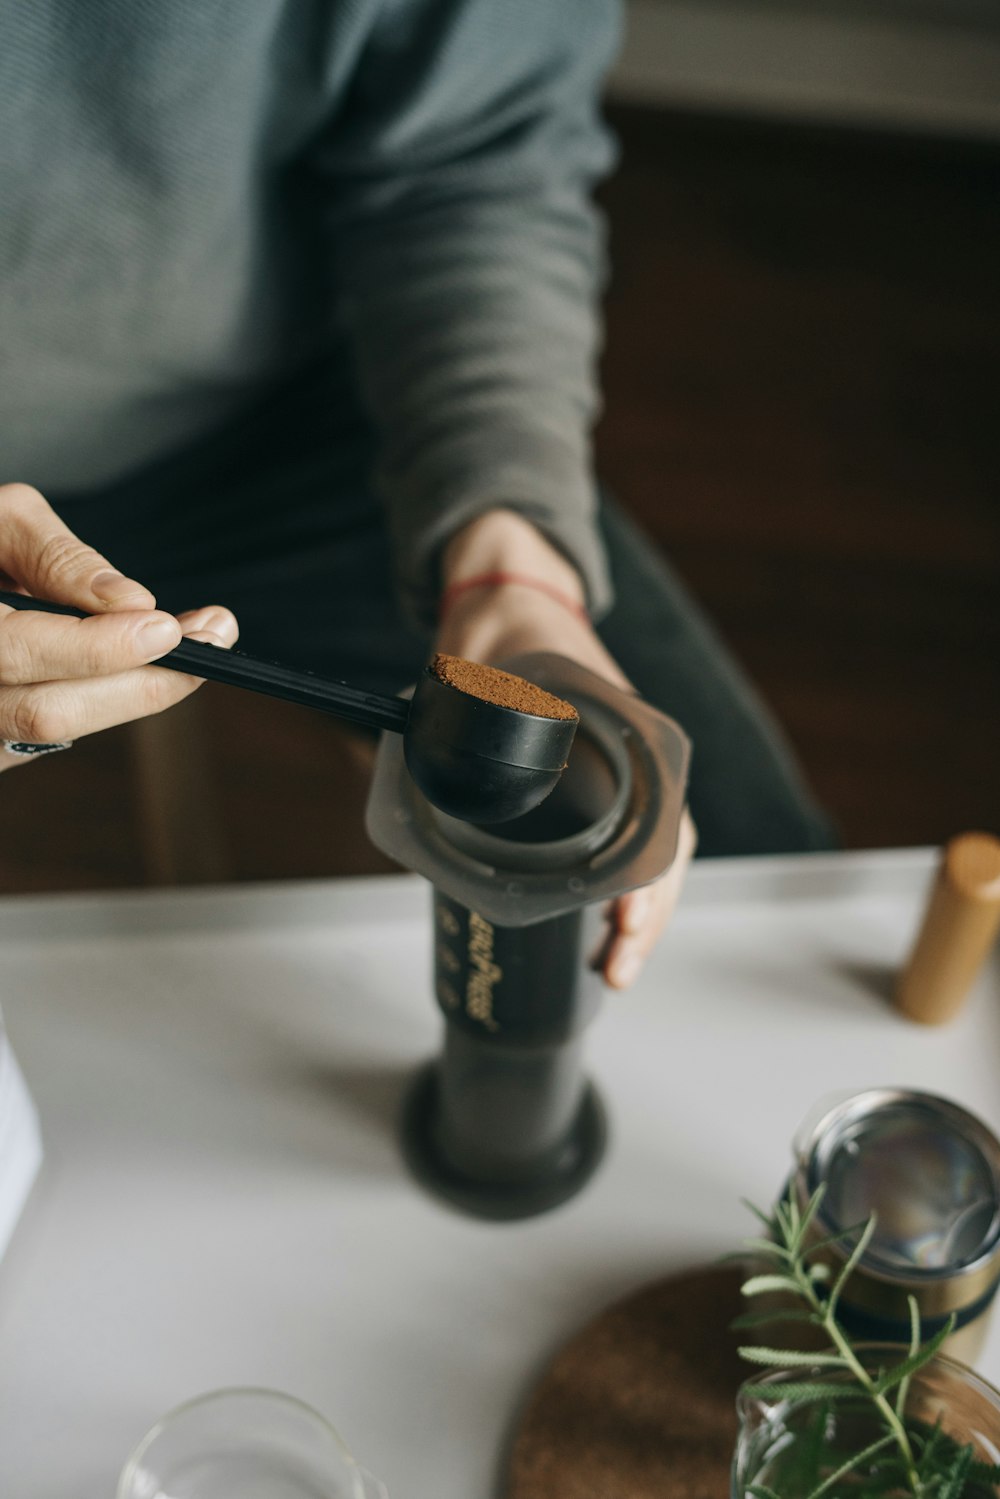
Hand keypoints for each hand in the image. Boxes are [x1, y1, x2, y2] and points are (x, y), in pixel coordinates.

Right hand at [0, 483, 238, 771]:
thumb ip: (56, 556)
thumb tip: (128, 601)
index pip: (20, 652)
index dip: (98, 647)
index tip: (166, 626)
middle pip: (51, 711)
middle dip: (143, 680)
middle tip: (215, 635)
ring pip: (61, 729)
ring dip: (143, 691)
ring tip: (203, 643)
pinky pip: (60, 729)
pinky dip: (116, 696)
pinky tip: (154, 662)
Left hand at [435, 509, 695, 988]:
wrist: (509, 594)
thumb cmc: (504, 624)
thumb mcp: (479, 661)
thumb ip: (461, 700)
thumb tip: (426, 750)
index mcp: (625, 729)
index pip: (665, 817)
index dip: (654, 877)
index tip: (629, 916)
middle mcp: (634, 757)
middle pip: (666, 851)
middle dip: (646, 917)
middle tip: (618, 968)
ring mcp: (619, 774)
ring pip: (650, 858)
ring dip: (638, 916)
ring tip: (615, 970)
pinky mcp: (595, 787)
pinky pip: (622, 846)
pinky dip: (618, 894)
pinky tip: (603, 934)